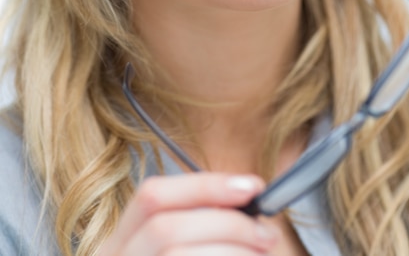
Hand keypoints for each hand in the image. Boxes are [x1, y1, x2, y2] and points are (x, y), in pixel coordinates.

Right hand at [99, 172, 279, 254]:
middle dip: (227, 224)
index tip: (252, 186)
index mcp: (116, 247)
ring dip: (232, 251)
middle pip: (165, 227)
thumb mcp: (173, 252)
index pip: (151, 197)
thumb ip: (197, 233)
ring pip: (176, 255)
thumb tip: (245, 204)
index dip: (204, 185)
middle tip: (267, 236)